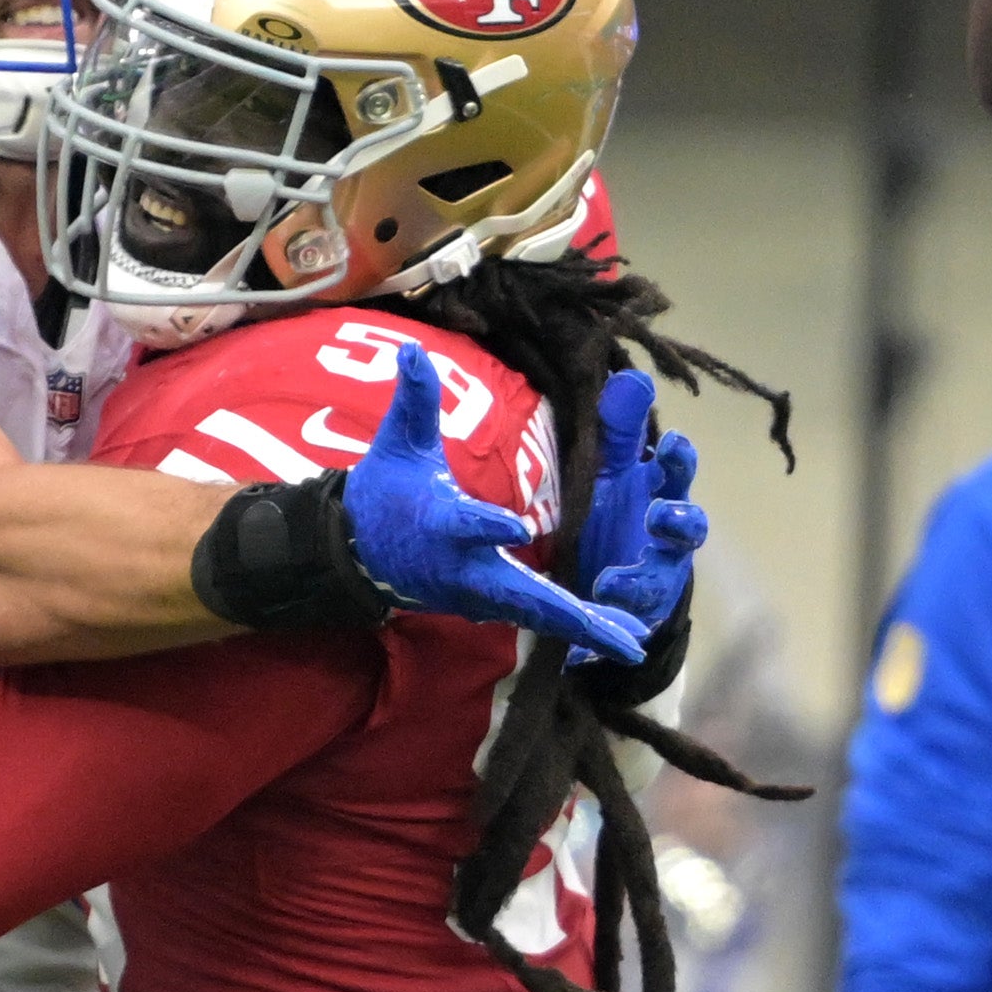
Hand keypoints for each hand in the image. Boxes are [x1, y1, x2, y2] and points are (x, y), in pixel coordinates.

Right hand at [345, 344, 648, 664]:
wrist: (359, 551)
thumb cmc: (385, 491)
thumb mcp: (397, 443)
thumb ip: (414, 400)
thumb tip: (412, 349)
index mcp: (440, 524)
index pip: (464, 525)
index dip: (487, 527)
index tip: (516, 527)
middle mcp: (462, 567)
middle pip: (518, 595)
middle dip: (566, 614)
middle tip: (615, 631)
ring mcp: (475, 593)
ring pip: (535, 615)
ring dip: (582, 630)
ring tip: (632, 642)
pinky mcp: (485, 605)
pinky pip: (535, 620)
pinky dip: (572, 631)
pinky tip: (614, 641)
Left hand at [568, 369, 706, 666]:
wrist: (605, 574)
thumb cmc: (614, 506)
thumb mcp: (612, 466)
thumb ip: (620, 427)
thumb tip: (632, 376)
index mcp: (660, 489)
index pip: (678, 469)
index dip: (679, 457)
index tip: (670, 441)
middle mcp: (668, 533)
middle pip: (689, 526)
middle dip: (678, 521)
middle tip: (658, 515)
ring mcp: (659, 574)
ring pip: (664, 578)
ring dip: (642, 580)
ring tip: (610, 582)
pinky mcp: (640, 610)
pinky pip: (632, 617)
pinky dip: (613, 617)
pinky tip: (590, 613)